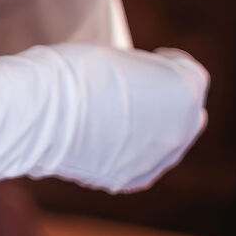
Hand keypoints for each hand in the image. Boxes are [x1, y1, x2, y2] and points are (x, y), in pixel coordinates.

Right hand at [54, 43, 209, 192]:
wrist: (44, 111)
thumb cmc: (76, 70)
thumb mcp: (120, 56)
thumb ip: (144, 74)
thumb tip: (140, 87)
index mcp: (184, 91)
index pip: (191, 74)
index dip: (170, 62)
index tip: (154, 55)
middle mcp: (180, 130)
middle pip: (188, 113)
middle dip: (170, 100)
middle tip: (142, 85)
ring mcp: (156, 160)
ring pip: (167, 143)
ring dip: (153, 127)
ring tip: (122, 111)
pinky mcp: (129, 179)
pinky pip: (142, 162)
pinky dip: (132, 150)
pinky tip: (110, 134)